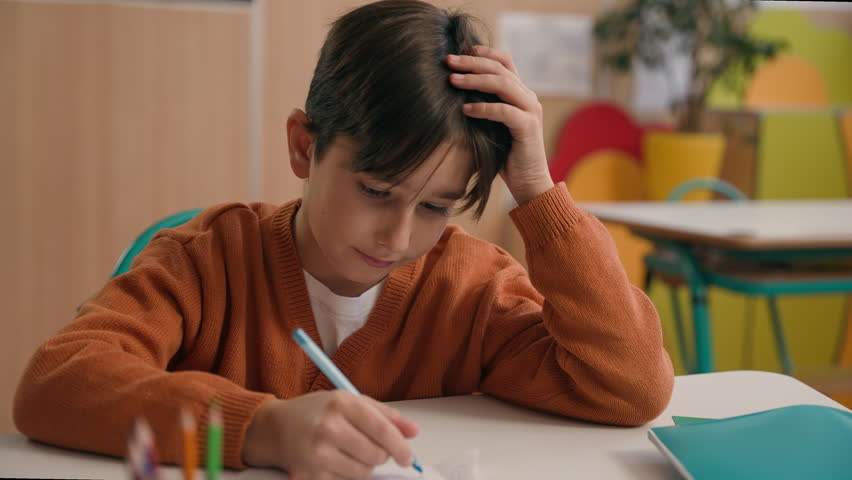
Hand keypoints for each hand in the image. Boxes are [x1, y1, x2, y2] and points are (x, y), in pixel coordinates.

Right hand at [243, 391, 418, 478]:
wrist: (275, 428)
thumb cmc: (317, 412)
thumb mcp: (349, 401)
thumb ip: (384, 415)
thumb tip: (414, 432)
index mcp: (341, 404)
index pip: (381, 429)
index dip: (400, 446)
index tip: (408, 457)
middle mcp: (328, 428)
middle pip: (376, 455)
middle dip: (380, 455)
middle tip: (369, 447)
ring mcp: (317, 454)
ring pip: (363, 472)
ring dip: (364, 465)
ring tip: (348, 451)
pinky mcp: (309, 475)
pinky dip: (346, 474)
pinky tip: (333, 460)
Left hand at [447, 46, 553, 204]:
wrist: (529, 183)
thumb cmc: (506, 158)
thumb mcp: (490, 127)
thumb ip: (481, 109)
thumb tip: (452, 96)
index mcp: (521, 94)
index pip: (505, 62)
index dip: (484, 52)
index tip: (461, 50)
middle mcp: (528, 98)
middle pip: (500, 69)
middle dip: (472, 63)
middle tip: (448, 61)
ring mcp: (530, 111)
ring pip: (502, 84)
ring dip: (475, 80)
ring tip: (452, 80)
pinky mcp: (528, 128)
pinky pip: (504, 111)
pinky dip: (483, 108)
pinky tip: (465, 110)